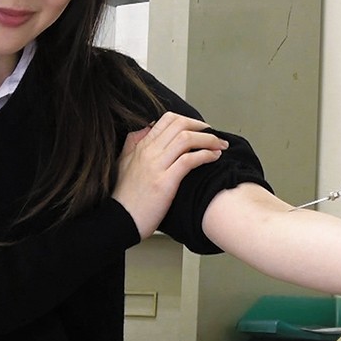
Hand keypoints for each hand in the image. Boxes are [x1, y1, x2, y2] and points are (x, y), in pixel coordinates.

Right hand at [113, 112, 228, 238]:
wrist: (120, 220)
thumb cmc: (125, 197)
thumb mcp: (122, 163)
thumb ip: (133, 143)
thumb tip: (147, 128)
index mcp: (141, 146)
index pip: (168, 120)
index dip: (190, 120)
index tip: (202, 128)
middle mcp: (149, 152)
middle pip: (180, 125)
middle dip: (203, 127)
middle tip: (215, 135)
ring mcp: (156, 166)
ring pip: (186, 139)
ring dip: (209, 139)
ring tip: (220, 146)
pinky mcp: (164, 182)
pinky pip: (188, 160)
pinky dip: (205, 155)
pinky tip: (214, 158)